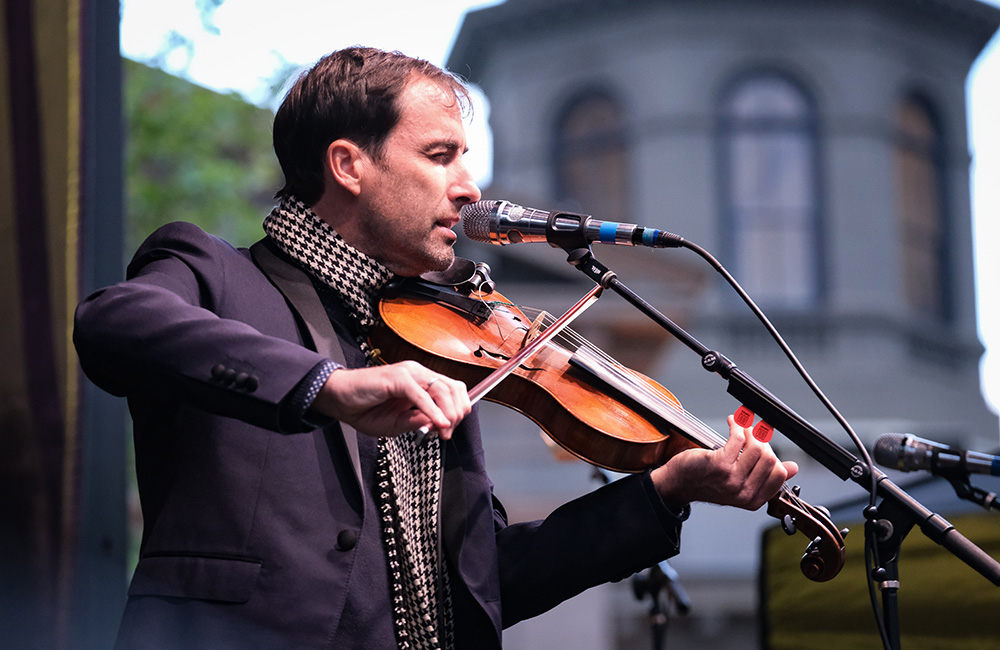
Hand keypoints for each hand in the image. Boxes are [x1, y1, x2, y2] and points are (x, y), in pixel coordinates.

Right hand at [311, 360, 470, 438]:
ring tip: (443, 430)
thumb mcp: (399, 423)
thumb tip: (441, 424)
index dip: (458, 410)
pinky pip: (420, 394)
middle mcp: (418, 374)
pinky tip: (437, 423)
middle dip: (457, 413)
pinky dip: (432, 410)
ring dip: (447, 413)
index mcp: (421, 383)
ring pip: (441, 389)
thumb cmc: (365, 409)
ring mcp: (408, 373)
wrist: (340, 401)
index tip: (451, 429)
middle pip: (453, 388)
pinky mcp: (397, 378)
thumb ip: (420, 422)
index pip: (453, 390)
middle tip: (448, 432)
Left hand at [651, 415, 797, 509]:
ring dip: (750, 431)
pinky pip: (738, 439)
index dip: (774, 455)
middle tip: (752, 433)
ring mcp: (732, 480)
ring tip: (742, 426)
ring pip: (756, 448)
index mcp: (753, 500)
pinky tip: (733, 423)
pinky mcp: (719, 465)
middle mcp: (743, 493)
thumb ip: (766, 477)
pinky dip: (738, 426)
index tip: (764, 444)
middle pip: (769, 458)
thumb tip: (792, 468)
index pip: (779, 474)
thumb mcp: (740, 484)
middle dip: (762, 441)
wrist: (679, 484)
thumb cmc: (707, 481)